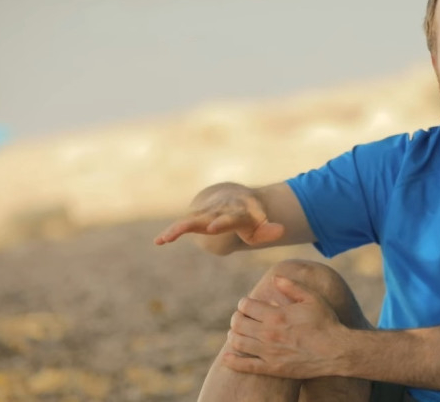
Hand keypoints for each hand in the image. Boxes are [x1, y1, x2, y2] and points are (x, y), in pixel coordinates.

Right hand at [154, 182, 284, 248]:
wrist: (233, 198)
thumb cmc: (250, 218)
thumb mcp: (261, 225)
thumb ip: (269, 230)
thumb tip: (281, 231)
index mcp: (237, 211)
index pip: (230, 217)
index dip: (222, 221)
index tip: (214, 227)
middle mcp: (219, 210)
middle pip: (208, 216)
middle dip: (199, 222)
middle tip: (188, 229)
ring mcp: (205, 214)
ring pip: (190, 220)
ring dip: (178, 229)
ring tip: (165, 238)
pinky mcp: (194, 219)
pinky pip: (182, 226)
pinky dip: (171, 232)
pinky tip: (158, 241)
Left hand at [223, 276, 345, 378]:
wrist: (336, 351)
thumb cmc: (326, 322)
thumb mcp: (312, 298)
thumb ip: (291, 286)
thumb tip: (275, 277)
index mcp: (277, 314)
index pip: (246, 305)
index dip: (244, 302)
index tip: (248, 304)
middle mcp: (269, 333)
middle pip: (238, 322)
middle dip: (237, 317)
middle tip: (242, 317)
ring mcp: (269, 352)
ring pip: (237, 342)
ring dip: (233, 335)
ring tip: (237, 333)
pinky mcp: (272, 368)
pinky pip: (245, 366)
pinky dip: (232, 361)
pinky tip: (227, 357)